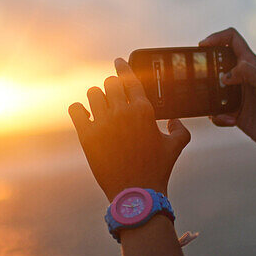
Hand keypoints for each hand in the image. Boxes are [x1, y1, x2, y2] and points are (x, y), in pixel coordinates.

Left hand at [69, 58, 191, 200]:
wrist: (137, 193)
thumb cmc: (158, 170)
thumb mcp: (175, 147)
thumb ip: (180, 129)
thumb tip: (175, 121)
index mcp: (143, 110)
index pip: (130, 78)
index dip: (123, 67)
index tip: (118, 62)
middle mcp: (122, 112)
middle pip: (110, 84)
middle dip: (112, 88)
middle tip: (112, 97)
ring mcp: (103, 123)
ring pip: (93, 93)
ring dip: (97, 98)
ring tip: (99, 107)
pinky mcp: (87, 136)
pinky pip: (75, 110)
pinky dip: (78, 110)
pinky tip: (83, 115)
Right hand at [199, 28, 255, 150]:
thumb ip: (246, 71)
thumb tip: (224, 76)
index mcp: (249, 63)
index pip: (232, 39)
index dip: (216, 37)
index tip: (202, 45)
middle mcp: (241, 76)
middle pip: (217, 61)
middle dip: (206, 68)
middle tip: (199, 77)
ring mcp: (236, 93)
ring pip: (212, 87)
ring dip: (209, 96)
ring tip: (215, 105)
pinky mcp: (233, 111)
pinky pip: (216, 110)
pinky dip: (218, 116)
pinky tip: (230, 120)